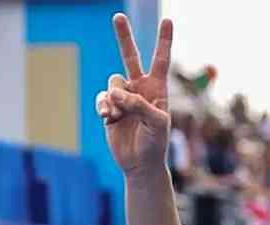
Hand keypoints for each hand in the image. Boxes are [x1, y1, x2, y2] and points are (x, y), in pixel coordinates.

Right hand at [95, 14, 172, 175]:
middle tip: (118, 16)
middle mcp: (140, 89)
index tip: (167, 20)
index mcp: (158, 89)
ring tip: (118, 115)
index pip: (161, 60)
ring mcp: (124, 97)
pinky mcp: (109, 107)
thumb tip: (115, 92)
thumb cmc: (156, 143)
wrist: (140, 163)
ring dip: (114, 99)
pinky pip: (102, 98)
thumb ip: (139, 104)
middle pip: (130, 57)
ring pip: (113, 83)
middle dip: (124, 37)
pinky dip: (104, 107)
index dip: (164, 41)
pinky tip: (108, 119)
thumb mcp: (156, 122)